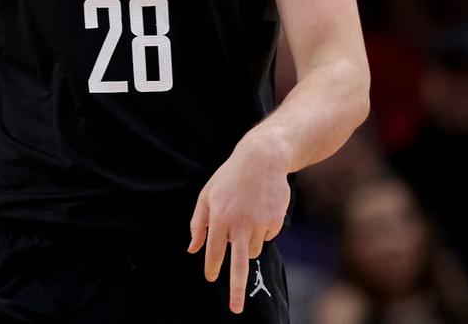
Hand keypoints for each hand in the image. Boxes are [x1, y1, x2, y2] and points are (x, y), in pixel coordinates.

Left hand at [187, 135, 289, 313]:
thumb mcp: (207, 195)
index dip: (212, 266)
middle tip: (235, 308)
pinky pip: (267, 237)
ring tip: (245, 217)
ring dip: (247, 243)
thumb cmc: (229, 178)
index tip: (210, 279)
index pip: (213, 250)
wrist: (261, 159)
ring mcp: (259, 223)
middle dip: (236, 288)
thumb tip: (193, 249)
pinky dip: (262, 230)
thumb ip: (198, 223)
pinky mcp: (275, 221)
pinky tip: (259, 210)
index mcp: (219, 217)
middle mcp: (239, 223)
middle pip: (238, 264)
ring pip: (252, 249)